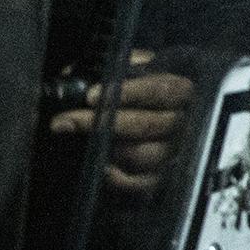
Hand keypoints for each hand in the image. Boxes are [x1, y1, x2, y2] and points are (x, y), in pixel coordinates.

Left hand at [48, 51, 194, 194]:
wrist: (155, 116)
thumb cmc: (144, 93)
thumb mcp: (141, 70)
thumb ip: (125, 66)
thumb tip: (90, 72)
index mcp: (182, 92)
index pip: (160, 91)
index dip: (128, 93)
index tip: (92, 95)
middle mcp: (183, 123)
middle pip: (148, 125)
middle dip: (102, 122)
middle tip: (67, 120)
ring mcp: (173, 152)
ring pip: (143, 155)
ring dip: (106, 147)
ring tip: (79, 140)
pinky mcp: (161, 177)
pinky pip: (140, 183)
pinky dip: (117, 177)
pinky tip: (100, 165)